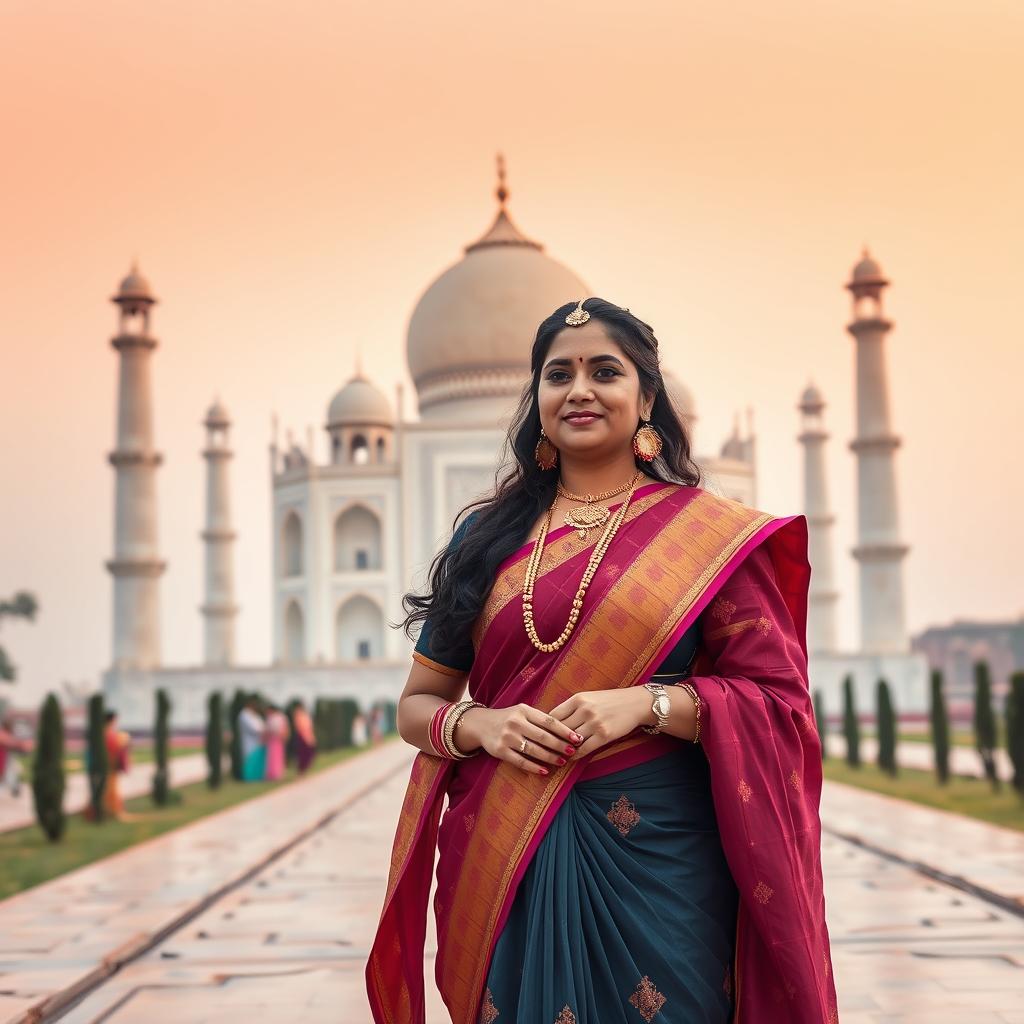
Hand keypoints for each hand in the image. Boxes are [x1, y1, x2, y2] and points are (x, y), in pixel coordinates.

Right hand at [458, 704, 583, 776]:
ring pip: (533, 750)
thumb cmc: (509, 718)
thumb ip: (540, 719)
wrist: (481, 724)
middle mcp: (515, 722)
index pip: (548, 721)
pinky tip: (545, 771)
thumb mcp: (522, 711)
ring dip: (550, 757)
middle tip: (573, 752)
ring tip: (562, 762)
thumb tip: (567, 730)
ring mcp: (507, 737)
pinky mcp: (500, 751)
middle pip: (543, 736)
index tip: (577, 738)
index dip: (564, 730)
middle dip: (560, 745)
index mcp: (524, 710)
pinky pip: (520, 761)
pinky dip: (534, 767)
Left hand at [548, 688, 650, 755]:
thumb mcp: (589, 697)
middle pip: (560, 729)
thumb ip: (572, 708)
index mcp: (578, 698)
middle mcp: (584, 710)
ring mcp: (594, 723)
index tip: (541, 736)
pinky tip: (570, 758)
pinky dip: (575, 756)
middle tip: (543, 750)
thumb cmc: (610, 700)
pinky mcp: (604, 735)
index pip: (553, 716)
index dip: (546, 728)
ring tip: (555, 756)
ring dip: (563, 749)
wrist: (636, 703)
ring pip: (571, 741)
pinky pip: (584, 749)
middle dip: (551, 741)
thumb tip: (553, 721)